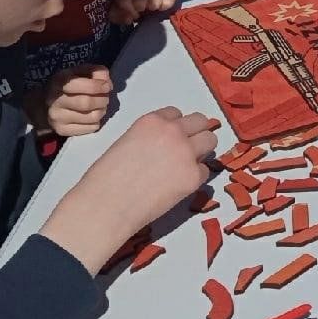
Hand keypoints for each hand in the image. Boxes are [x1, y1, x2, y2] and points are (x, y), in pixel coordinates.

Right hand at [39, 107, 218, 274]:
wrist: (107, 205)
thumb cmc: (106, 178)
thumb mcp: (127, 143)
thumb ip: (150, 138)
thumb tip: (163, 148)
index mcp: (153, 121)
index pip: (176, 113)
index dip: (175, 127)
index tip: (170, 139)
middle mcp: (174, 131)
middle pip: (201, 122)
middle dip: (196, 133)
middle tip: (187, 150)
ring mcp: (186, 153)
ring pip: (211, 140)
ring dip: (202, 151)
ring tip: (187, 166)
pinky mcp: (194, 176)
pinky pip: (205, 171)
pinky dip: (195, 177)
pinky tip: (178, 187)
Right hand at [44, 65, 112, 136]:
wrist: (45, 106)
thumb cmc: (68, 86)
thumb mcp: (79, 72)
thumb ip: (95, 71)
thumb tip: (106, 81)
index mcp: (59, 81)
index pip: (82, 85)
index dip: (98, 86)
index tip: (107, 86)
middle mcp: (55, 100)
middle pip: (87, 103)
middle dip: (102, 100)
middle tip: (105, 97)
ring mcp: (57, 117)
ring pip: (91, 117)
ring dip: (101, 111)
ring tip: (100, 107)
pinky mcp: (62, 130)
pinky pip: (90, 128)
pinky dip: (96, 122)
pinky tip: (92, 116)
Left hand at [109, 0, 178, 25]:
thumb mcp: (119, 6)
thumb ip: (118, 13)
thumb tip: (128, 18)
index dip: (127, 7)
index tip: (131, 14)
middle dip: (141, 6)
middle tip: (141, 10)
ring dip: (153, 6)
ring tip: (151, 7)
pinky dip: (166, 4)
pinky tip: (161, 6)